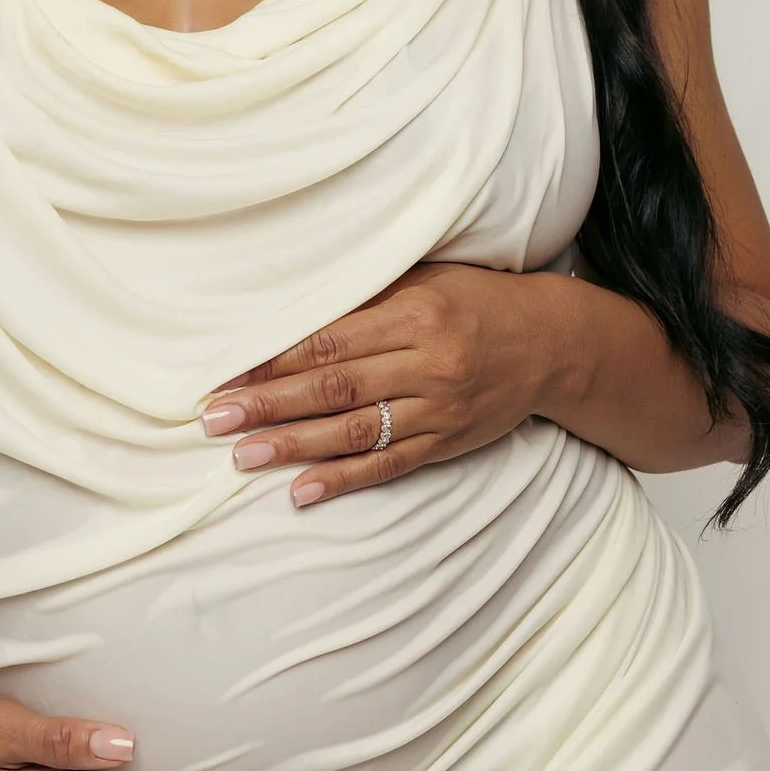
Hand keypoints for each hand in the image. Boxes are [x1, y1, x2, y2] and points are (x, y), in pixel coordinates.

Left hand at [201, 261, 562, 507]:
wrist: (552, 343)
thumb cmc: (476, 300)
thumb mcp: (426, 280)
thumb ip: (366, 297)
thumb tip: (292, 315)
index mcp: (415, 314)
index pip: (330, 341)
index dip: (276, 360)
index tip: (230, 375)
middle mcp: (427, 364)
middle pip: (334, 388)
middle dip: (269, 405)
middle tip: (217, 420)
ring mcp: (438, 409)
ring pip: (356, 432)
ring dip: (295, 446)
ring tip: (244, 456)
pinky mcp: (448, 442)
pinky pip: (389, 465)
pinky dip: (344, 480)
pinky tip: (303, 490)